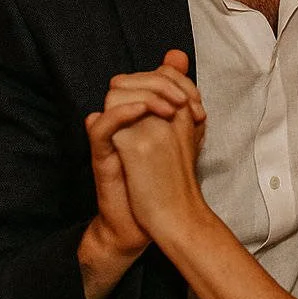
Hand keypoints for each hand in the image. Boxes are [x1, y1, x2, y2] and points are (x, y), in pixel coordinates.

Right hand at [84, 51, 204, 258]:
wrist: (156, 221)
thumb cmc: (168, 181)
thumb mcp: (184, 138)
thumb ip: (183, 106)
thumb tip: (190, 77)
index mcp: (138, 115)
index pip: (145, 76)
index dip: (172, 79)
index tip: (196, 101)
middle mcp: (121, 122)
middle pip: (129, 80)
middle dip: (161, 83)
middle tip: (184, 103)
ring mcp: (111, 138)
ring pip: (114, 95)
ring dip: (146, 94)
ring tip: (170, 110)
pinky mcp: (103, 156)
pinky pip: (101, 127)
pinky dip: (121, 113)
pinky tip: (144, 111)